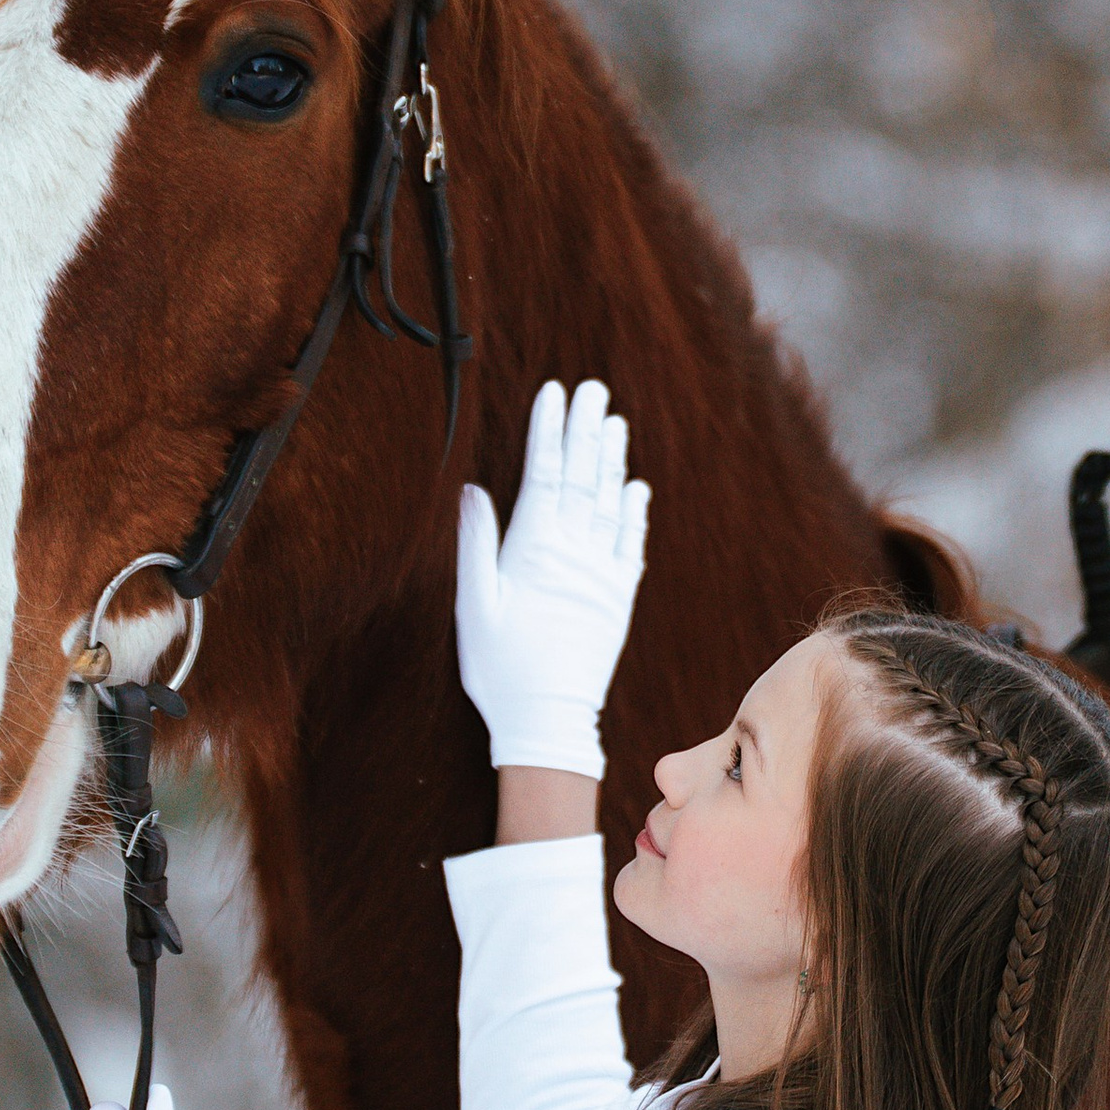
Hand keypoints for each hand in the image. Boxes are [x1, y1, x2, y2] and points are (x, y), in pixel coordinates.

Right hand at [456, 378, 650, 780]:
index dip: (550, 431)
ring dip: (612, 461)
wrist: (548, 721)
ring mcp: (601, 575)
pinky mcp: (618, 598)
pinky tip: (635, 486)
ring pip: (609, 504)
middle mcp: (573, 555)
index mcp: (533, 551)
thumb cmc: (499, 667)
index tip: (554, 393)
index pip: (544, 475)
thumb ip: (476, 545)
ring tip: (615, 421)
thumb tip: (473, 490)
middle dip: (585, 430)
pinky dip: (633, 514)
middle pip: (581, 478)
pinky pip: (630, 545)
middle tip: (593, 389)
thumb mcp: (474, 607)